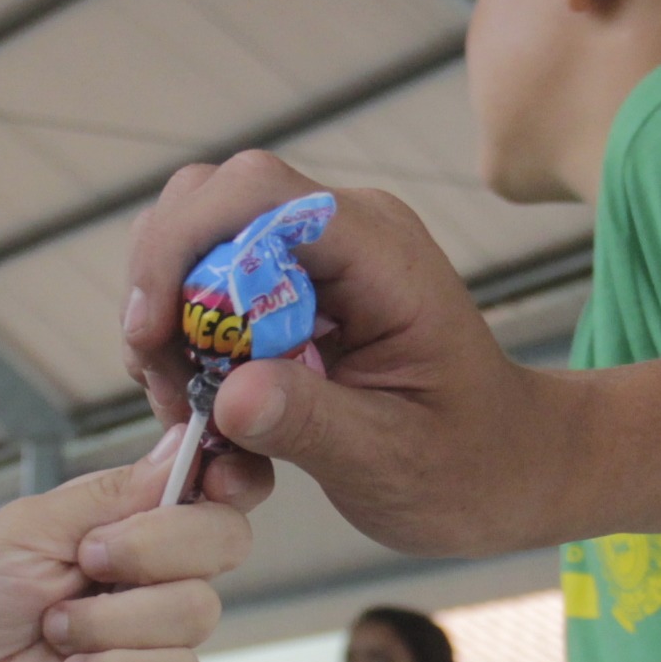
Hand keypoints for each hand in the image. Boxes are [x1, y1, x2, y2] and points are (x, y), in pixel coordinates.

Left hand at [0, 434, 261, 661]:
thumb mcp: (31, 526)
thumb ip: (112, 492)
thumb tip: (183, 441)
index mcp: (134, 521)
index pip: (218, 492)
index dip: (228, 481)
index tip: (206, 482)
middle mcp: (158, 574)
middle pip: (224, 541)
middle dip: (152, 549)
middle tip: (84, 562)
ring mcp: (158, 636)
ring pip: (196, 612)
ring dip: (109, 621)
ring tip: (53, 630)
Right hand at [121, 152, 594, 557]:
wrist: (509, 467)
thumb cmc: (471, 463)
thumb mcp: (392, 460)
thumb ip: (312, 425)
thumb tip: (231, 397)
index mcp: (380, 253)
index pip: (258, 194)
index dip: (183, 246)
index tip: (151, 334)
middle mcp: (343, 235)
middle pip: (208, 205)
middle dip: (163, 292)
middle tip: (168, 391)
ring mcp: (317, 258)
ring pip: (197, 249)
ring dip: (170, 333)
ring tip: (191, 419)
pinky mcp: (294, 293)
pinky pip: (213, 295)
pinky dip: (190, 355)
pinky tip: (216, 422)